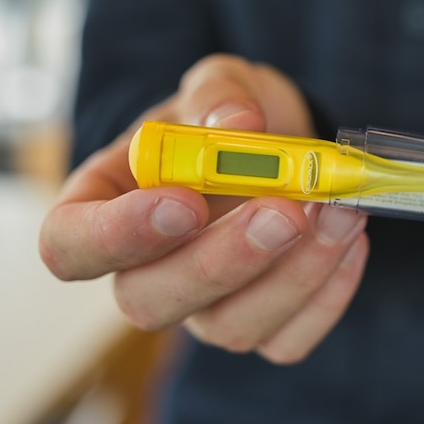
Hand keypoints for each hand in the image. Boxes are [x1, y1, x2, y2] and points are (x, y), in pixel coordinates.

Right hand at [40, 54, 368, 363]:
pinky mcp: (264, 324)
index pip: (72, 246)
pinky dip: (328, 296)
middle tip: (287, 209)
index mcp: (108, 205)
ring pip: (229, 328)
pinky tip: (351, 240)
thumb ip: (220, 95)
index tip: (184, 202)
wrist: (285, 147)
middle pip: (151, 301)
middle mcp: (147, 269)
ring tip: (340, 212)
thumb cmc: (234, 119)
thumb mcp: (224, 83)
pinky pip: (288, 340)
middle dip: (224, 260)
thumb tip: (237, 126)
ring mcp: (205, 307)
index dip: (116, 236)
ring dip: (294, 275)